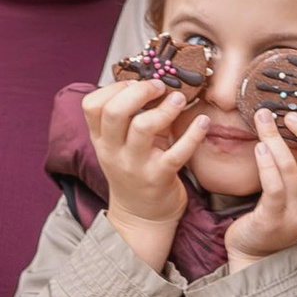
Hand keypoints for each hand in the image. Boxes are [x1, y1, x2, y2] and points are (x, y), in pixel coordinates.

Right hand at [84, 74, 207, 275]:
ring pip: (143, 128)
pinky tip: (204, 122)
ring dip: (165, 109)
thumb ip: (129, 117)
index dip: (113, 87)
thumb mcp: (120, 145)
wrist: (142, 216)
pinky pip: (177, 153)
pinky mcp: (160, 178)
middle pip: (114, 112)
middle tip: (159, 85)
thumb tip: (151, 79)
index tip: (135, 82)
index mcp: (102, 140)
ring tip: (180, 99)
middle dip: (138, 92)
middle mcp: (114, 151)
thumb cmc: (135, 172)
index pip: (92, 105)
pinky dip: (193, 135)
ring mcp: (136, 166)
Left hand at [221, 113, 296, 263]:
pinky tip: (258, 146)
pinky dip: (266, 162)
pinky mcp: (272, 221)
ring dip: (276, 138)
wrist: (257, 258)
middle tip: (290, 116)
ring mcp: (296, 215)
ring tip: (264, 120)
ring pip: (292, 169)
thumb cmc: (277, 217)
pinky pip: (273, 187)